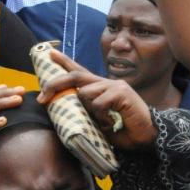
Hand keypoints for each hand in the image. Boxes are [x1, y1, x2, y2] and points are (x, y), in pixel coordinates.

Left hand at [38, 50, 157, 149]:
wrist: (147, 136)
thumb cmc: (124, 130)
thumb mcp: (98, 121)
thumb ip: (85, 112)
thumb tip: (67, 107)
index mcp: (101, 88)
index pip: (80, 72)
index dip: (65, 62)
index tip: (50, 53)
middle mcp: (107, 83)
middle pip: (76, 76)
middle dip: (55, 84)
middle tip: (42, 98)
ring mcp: (115, 86)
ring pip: (85, 93)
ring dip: (89, 112)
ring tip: (104, 122)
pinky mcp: (121, 92)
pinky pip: (98, 103)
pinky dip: (101, 117)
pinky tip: (112, 123)